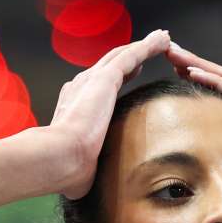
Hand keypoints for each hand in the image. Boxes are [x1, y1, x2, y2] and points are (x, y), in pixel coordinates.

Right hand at [49, 29, 171, 199]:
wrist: (58, 159)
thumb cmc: (66, 170)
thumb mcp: (81, 166)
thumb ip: (86, 166)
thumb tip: (83, 185)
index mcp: (75, 104)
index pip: (101, 84)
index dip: (119, 74)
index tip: (133, 70)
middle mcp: (81, 87)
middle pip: (112, 64)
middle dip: (131, 54)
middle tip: (150, 46)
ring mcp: (92, 80)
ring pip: (124, 55)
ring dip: (144, 45)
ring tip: (163, 37)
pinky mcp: (104, 79)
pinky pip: (132, 55)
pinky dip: (148, 46)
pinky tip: (163, 39)